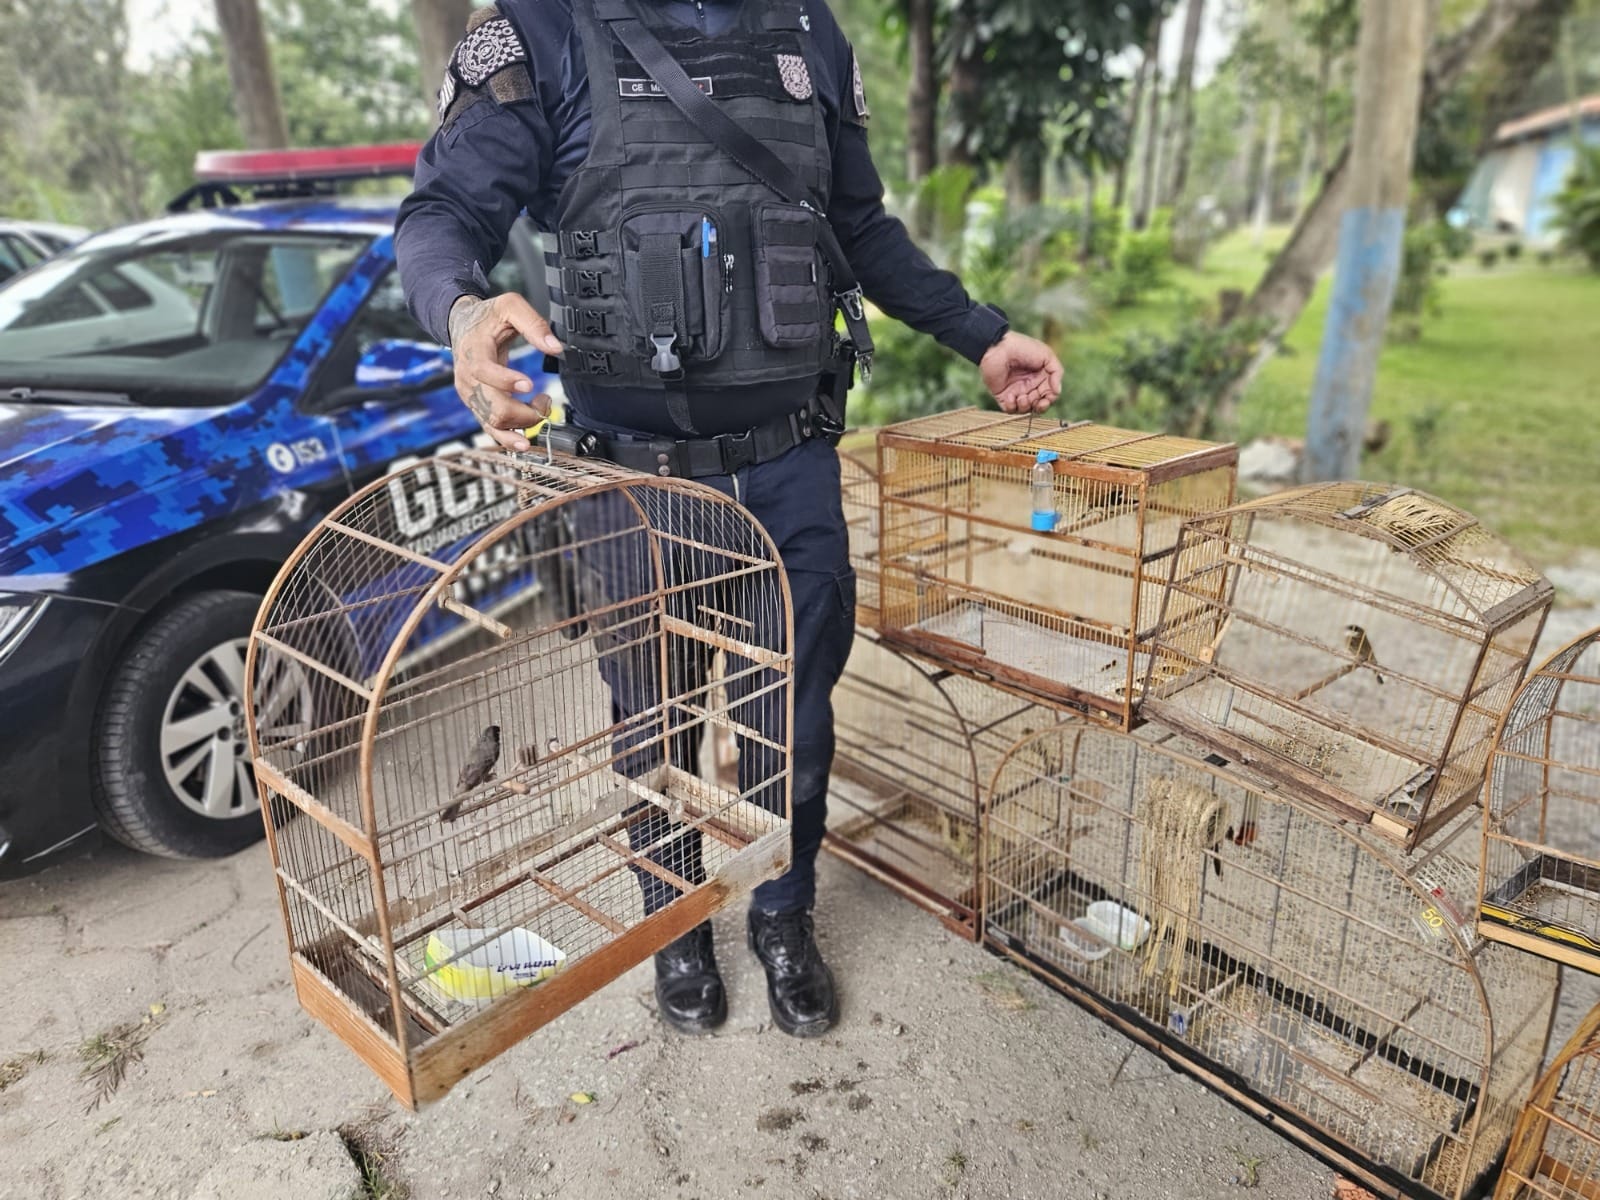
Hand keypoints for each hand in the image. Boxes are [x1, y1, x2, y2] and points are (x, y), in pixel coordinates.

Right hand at [448, 293, 563, 450]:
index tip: (529, 384)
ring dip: (523, 424)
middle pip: (494, 408)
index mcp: (473, 352)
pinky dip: (511, 437)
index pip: (484, 372)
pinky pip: (492, 430)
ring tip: (541, 406)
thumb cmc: (487, 317)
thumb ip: (533, 323)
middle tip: (546, 399)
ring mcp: (471, 396)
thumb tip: (556, 347)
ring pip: (495, 424)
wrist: (462, 325)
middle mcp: (468, 379)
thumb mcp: (509, 306)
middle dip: (525, 412)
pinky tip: (527, 438)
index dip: (506, 381)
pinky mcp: (477, 406)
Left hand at [980, 331, 1062, 413]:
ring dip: (1026, 406)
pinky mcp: (1003, 395)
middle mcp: (1029, 385)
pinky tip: (1010, 396)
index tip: (1048, 397)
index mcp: (1040, 377)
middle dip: (1040, 406)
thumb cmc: (1022, 348)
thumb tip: (1057, 391)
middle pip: (1038, 404)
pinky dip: (1012, 407)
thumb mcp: (1047, 355)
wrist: (998, 347)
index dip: (1050, 398)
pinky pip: (1010, 409)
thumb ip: (1057, 372)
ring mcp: (1016, 391)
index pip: (1049, 394)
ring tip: (1021, 397)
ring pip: (1025, 409)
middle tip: (1039, 403)